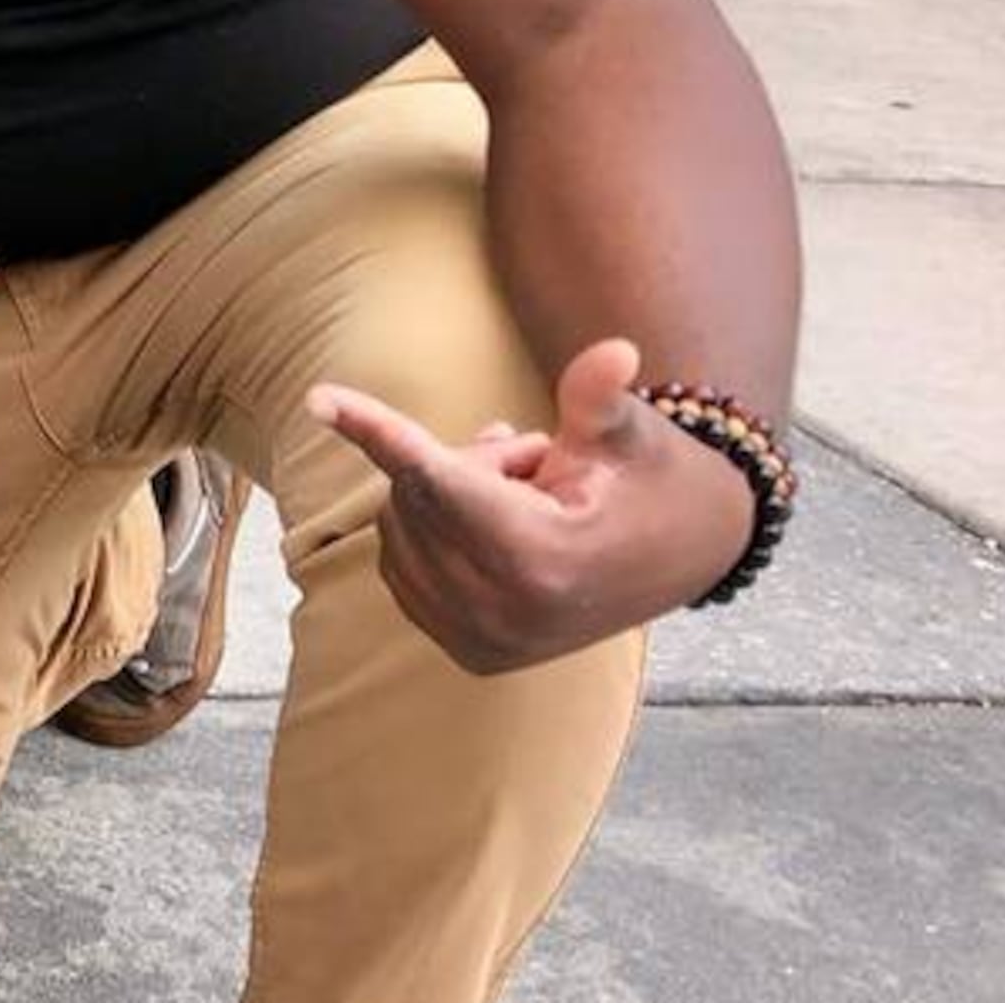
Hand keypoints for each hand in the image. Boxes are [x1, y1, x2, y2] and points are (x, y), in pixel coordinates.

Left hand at [308, 337, 755, 674]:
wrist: (687, 559)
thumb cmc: (654, 481)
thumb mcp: (628, 432)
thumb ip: (598, 395)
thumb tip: (615, 349)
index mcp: (541, 557)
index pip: (436, 477)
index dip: (377, 429)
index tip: (317, 396)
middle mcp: (504, 611)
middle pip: (419, 496)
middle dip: (463, 460)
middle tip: (534, 456)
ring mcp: (484, 641)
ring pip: (403, 530)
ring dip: (448, 499)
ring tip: (527, 495)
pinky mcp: (473, 655)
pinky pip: (402, 571)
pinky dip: (431, 535)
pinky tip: (496, 528)